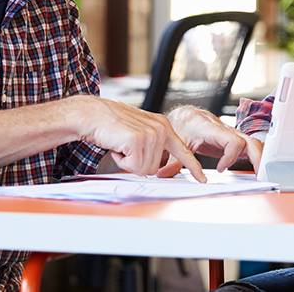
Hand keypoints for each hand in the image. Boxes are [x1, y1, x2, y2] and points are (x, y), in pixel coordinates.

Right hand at [72, 96, 207, 181]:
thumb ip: (152, 145)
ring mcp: (151, 134)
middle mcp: (161, 129)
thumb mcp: (139, 132)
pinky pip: (133, 166)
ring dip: (128, 162)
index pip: (182, 150)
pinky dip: (121, 160)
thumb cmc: (111, 126)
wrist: (91, 115)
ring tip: (121, 144)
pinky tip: (117, 145)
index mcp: (163, 126)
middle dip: (137, 163)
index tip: (202, 179)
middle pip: (155, 168)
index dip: (192, 166)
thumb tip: (156, 167)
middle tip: (125, 148)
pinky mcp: (138, 140)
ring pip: (144, 169)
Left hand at [164, 105, 262, 173]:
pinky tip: (257, 168)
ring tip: (261, 175)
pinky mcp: (232, 140)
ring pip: (253, 143)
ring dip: (260, 158)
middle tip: (258, 175)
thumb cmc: (182, 125)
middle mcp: (225, 130)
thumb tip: (164, 174)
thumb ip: (172, 160)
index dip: (230, 157)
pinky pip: (249, 146)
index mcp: (212, 129)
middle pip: (250, 141)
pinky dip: (255, 156)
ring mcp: (231, 135)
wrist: (185, 116)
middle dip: (257, 158)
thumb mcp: (175, 143)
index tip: (220, 168)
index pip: (232, 141)